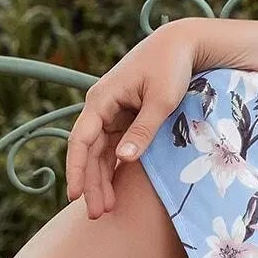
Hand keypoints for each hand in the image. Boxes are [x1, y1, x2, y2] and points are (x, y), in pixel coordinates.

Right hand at [65, 21, 198, 219]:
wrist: (181, 43)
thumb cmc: (171, 67)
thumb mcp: (161, 100)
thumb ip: (143, 130)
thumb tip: (122, 159)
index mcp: (102, 99)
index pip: (81, 139)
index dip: (77, 169)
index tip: (76, 195)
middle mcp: (101, 106)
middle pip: (89, 151)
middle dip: (90, 183)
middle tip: (96, 214)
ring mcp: (112, 112)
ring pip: (100, 152)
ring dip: (101, 179)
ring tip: (106, 209)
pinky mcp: (125, 117)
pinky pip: (113, 146)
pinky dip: (114, 167)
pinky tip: (115, 189)